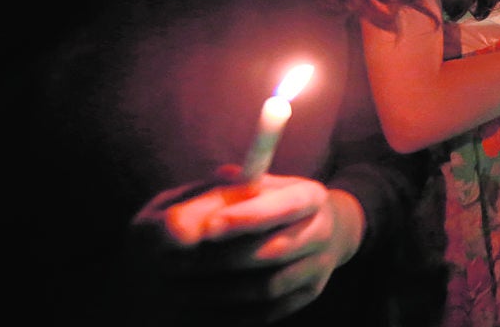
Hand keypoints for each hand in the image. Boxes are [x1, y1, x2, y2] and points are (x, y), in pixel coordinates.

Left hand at [129, 166, 364, 323]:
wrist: (321, 227)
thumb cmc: (271, 202)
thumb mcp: (254, 186)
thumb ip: (221, 194)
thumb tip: (182, 220)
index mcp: (310, 195)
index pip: (284, 207)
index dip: (247, 218)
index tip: (208, 227)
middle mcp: (322, 231)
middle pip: (274, 251)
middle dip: (222, 260)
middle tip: (178, 265)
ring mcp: (318, 266)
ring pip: (268, 288)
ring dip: (220, 291)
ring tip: (181, 289)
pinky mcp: (307, 294)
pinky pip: (267, 313)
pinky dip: (230, 312)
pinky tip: (201, 304)